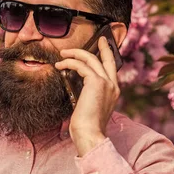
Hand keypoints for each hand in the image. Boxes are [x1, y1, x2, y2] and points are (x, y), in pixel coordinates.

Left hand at [54, 36, 119, 155]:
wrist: (90, 134)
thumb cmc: (87, 127)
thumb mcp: (90, 107)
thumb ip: (89, 96)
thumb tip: (79, 88)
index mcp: (113, 92)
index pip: (111, 70)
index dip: (108, 57)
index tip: (104, 48)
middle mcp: (113, 86)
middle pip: (108, 60)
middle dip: (104, 47)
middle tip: (99, 38)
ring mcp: (107, 83)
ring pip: (92, 59)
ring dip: (76, 54)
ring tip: (63, 55)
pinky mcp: (96, 82)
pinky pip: (81, 66)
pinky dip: (70, 63)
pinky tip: (60, 65)